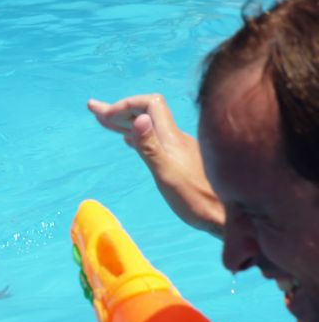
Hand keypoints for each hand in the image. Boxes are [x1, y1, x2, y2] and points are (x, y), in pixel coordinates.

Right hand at [88, 94, 224, 234]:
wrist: (229, 217)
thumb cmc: (196, 199)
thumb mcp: (167, 174)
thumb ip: (150, 147)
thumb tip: (139, 118)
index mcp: (171, 137)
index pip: (149, 103)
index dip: (126, 105)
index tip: (106, 117)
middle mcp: (176, 138)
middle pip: (146, 112)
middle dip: (119, 110)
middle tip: (93, 109)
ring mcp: (179, 149)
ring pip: (149, 127)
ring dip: (126, 122)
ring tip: (104, 121)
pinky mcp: (181, 161)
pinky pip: (153, 139)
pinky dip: (137, 135)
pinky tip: (130, 141)